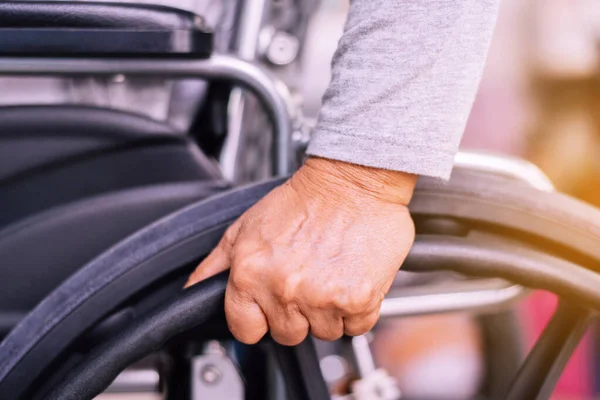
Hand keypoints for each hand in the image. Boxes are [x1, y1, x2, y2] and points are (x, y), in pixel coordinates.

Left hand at [186, 157, 416, 344]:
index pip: (245, 330)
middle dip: (296, 313)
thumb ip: (214, 265)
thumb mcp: (246, 227)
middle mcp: (284, 289)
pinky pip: (355, 325)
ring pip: (323, 332)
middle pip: (287, 334)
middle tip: (306, 278)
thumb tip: (192, 291)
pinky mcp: (356, 299)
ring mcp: (322, 297)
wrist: (352, 183)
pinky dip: (355, 308)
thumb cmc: (303, 201)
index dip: (258, 318)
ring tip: (328, 273)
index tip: (270, 305)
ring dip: (327, 311)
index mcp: (251, 273)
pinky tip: (348, 278)